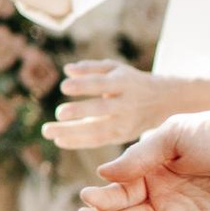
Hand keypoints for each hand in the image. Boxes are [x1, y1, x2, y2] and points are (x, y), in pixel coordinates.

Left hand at [44, 57, 176, 153]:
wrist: (162, 102)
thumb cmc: (129, 81)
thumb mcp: (115, 68)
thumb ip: (91, 68)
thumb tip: (67, 70)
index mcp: (124, 83)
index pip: (102, 84)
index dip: (84, 85)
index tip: (64, 87)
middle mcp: (125, 104)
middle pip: (101, 109)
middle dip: (80, 112)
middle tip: (58, 113)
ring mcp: (124, 123)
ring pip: (98, 130)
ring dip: (72, 132)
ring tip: (48, 132)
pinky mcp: (121, 136)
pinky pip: (98, 141)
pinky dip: (79, 142)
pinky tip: (59, 140)